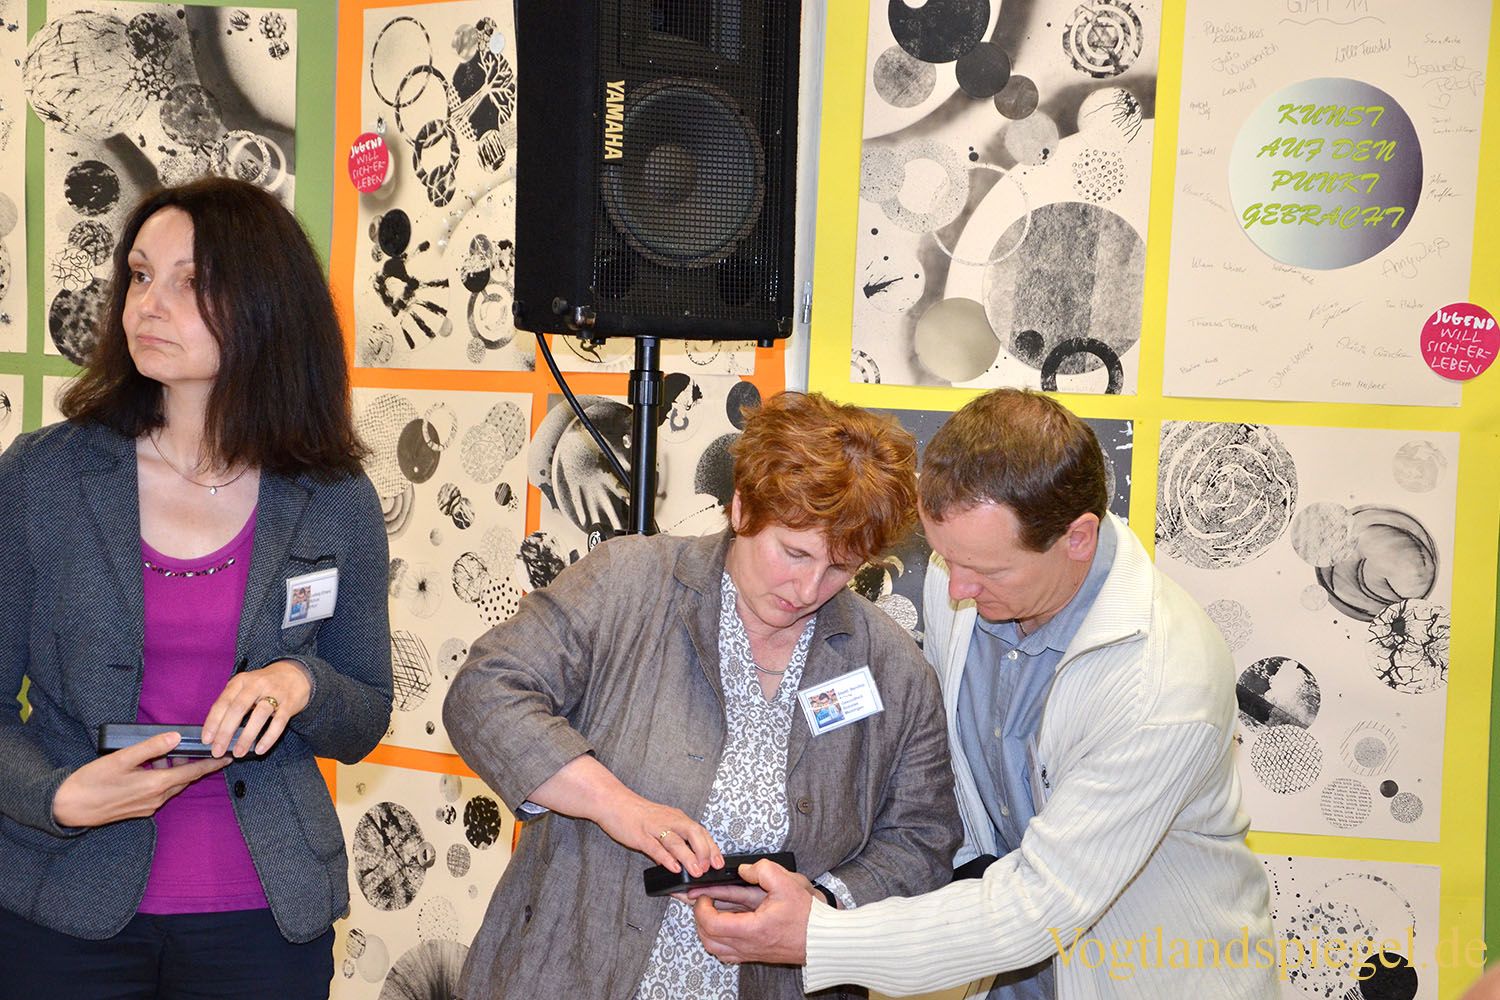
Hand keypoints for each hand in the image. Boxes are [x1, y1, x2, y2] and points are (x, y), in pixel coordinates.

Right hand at [52, 731, 231, 827]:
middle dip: (195, 765)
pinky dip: (162, 779)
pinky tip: (152, 767)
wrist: (68, 808)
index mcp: (155, 785)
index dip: (212, 764)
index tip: (228, 758)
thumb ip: (150, 747)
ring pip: (171, 786)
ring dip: (175, 771)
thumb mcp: (121, 759)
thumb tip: (176, 737)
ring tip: (171, 753)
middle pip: (184, 780)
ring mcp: (148, 806)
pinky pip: (159, 792)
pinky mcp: (139, 810)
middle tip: (204, 749)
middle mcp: (156, 799)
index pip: (192, 773)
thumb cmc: (92, 781)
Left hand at [201, 659, 311, 757]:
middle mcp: (256, 684)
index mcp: (241, 681)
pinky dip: (269, 737)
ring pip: (258, 715)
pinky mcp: (289, 703)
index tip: (206, 740)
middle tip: (218, 750)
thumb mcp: (244, 687)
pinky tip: (260, 749)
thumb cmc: (263, 686)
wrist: (295, 674)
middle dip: (226, 732)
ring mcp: (275, 693)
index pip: (223, 702)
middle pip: (238, 709)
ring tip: (238, 753)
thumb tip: (215, 731)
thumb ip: (231, 703)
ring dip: (246, 736)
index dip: (213, 722)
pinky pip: (279, 722)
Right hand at [528, 755, 723, 876]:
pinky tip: (673, 868)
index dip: (711, 847)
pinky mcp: (640, 836)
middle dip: (705, 851)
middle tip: (710, 868)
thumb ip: (675, 837)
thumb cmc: (638, 814)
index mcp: (676, 817)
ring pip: (676, 841)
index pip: (700, 831)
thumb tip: (690, 857)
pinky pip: (655, 847)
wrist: (613, 802)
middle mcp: (669, 821)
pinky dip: (666, 858)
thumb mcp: (662, 822)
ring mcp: (654, 828)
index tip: (719, 862)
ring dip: (688, 857)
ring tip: (696, 872)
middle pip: (693, 833)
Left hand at [694, 859, 812, 965]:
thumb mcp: (786, 883)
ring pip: (714, 949)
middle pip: (707, 938)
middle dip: (699, 917)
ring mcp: (750, 953)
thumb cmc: (806, 915)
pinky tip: (722, 928)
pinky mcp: (754, 955)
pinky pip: (726, 954)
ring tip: (709, 912)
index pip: (712, 924)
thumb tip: (744, 870)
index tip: (704, 894)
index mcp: (752, 929)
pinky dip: (717, 942)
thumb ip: (762, 869)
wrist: (821, 937)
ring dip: (706, 930)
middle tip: (703, 901)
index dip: (701, 908)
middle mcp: (748, 945)